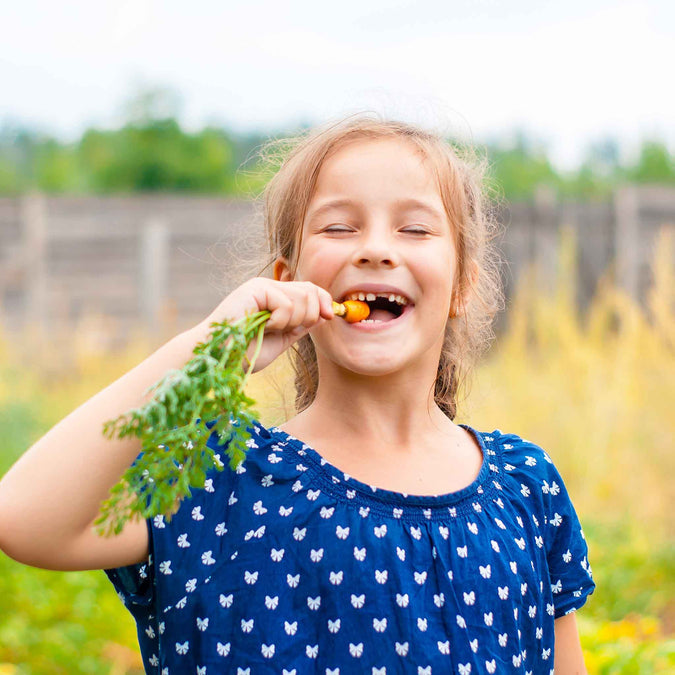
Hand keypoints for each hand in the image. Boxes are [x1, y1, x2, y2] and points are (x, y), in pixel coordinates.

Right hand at [191, 277, 333, 372]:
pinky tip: (262, 326)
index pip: (311, 289)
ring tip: (270, 329)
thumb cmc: (245, 354)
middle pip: (311, 291)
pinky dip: (279, 321)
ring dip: (292, 321)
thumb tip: (325, 314)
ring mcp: (261, 286)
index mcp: (276, 297)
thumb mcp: (282, 339)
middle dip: (310, 315)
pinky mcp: (255, 289)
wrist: (221, 361)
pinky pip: (286, 304)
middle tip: (289, 329)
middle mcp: (269, 286)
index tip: (330, 316)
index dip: (325, 301)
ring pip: (302, 298)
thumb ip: (301, 325)